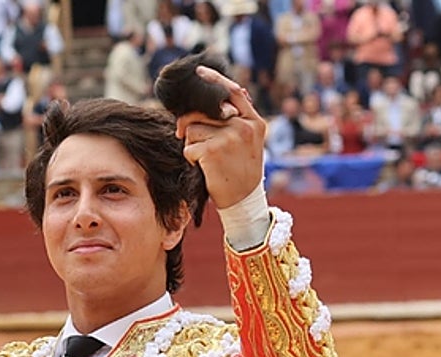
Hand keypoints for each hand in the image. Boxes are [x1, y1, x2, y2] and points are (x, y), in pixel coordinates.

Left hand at [174, 66, 266, 208]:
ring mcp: (230, 137)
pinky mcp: (213, 151)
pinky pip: (189, 147)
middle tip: (185, 134)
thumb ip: (235, 121)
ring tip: (206, 158)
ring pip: (193, 129)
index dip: (215, 80)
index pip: (233, 92)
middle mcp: (244, 126)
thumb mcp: (247, 142)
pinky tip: (203, 167)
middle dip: (190, 124)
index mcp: (255, 122)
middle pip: (204, 111)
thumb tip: (213, 100)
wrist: (243, 200)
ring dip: (192, 144)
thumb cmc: (240, 170)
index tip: (199, 72)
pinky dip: (190, 158)